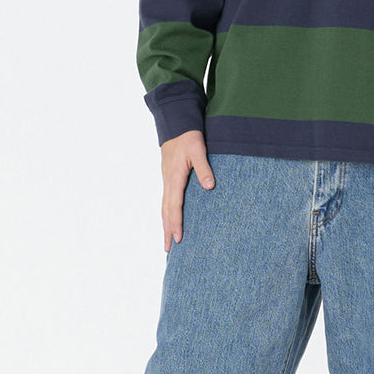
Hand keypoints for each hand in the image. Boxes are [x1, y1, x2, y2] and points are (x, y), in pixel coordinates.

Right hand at [160, 129, 215, 251]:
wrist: (176, 123)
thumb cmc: (188, 136)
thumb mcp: (199, 149)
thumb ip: (204, 168)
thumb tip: (209, 186)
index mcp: (175, 177)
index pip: (174, 206)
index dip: (176, 223)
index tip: (178, 239)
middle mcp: (168, 182)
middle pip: (166, 211)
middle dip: (167, 231)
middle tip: (168, 250)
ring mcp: (167, 180)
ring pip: (164, 207)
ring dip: (165, 225)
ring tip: (167, 241)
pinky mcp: (169, 178)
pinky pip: (166, 200)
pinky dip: (166, 214)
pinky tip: (169, 220)